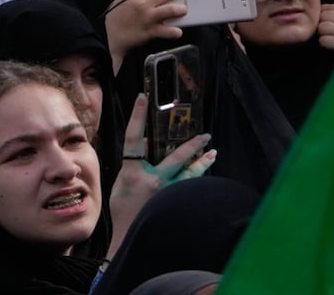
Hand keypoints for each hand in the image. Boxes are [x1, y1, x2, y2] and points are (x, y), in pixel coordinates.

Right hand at [104, 0, 197, 73]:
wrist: (105, 37)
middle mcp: (142, 3)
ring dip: (182, 10)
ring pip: (172, 9)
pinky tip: (176, 31)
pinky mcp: (150, 32)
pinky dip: (175, 31)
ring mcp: (147, 18)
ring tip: (184, 11)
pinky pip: (169, 31)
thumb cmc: (115, 18)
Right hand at [106, 93, 215, 257]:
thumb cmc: (122, 209)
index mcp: (133, 171)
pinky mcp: (175, 201)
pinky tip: (206, 170)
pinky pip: (190, 186)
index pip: (134, 138)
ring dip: (203, 161)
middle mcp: (153, 179)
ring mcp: (167, 191)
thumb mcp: (120, 183)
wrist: (130, 234)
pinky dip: (198, 178)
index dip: (137, 116)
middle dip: (191, 145)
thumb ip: (132, 166)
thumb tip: (144, 151)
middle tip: (205, 135)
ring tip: (213, 150)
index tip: (142, 98)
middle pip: (175, 157)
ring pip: (190, 173)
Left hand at [318, 3, 333, 54]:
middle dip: (321, 24)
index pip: (332, 7)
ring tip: (330, 39)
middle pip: (324, 15)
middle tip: (327, 32)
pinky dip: (324, 43)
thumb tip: (323, 12)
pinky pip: (323, 39)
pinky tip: (331, 46)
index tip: (323, 20)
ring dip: (322, 34)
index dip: (324, 13)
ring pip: (322, 26)